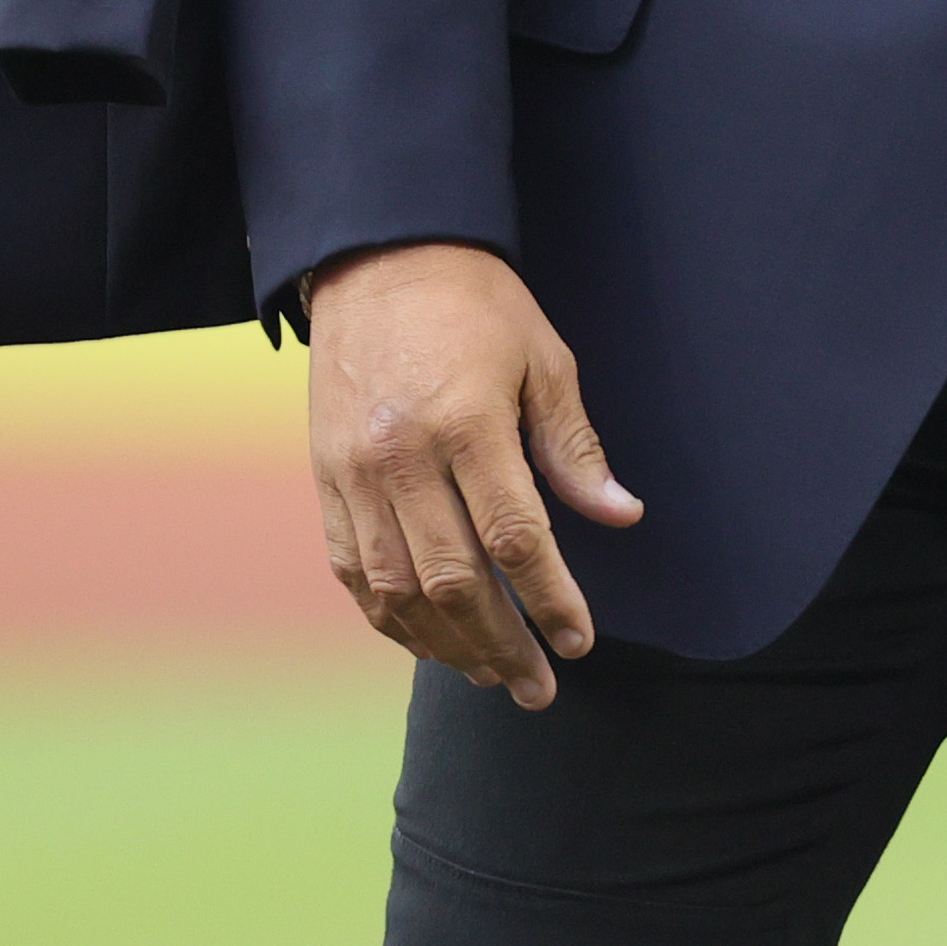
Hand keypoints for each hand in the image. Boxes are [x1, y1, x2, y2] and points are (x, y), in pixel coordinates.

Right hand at [302, 240, 641, 708]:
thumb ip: (574, 448)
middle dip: (502, 645)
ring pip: (397, 591)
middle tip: (540, 686)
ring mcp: (354, 474)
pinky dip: (390, 617)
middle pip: (453, 581)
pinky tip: (428, 640)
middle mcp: (402, 458)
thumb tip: (621, 515)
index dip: (550, 599)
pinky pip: (353, 571)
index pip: (515, 539)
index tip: (579, 640)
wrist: (379, 259)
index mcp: (466, 424)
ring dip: (446, 646)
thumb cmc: (476, 306)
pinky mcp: (325, 479)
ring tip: (491, 673)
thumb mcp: (545, 361)